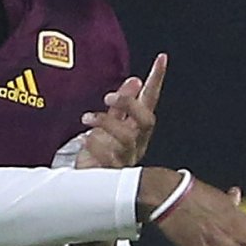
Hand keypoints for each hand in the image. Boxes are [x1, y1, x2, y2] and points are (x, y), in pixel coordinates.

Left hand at [74, 55, 162, 170]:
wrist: (89, 186)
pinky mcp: (112, 173)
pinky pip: (108, 155)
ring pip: (126, 137)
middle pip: (147, 120)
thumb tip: (135, 80)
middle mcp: (137, 144)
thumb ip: (121, 105)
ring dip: (106, 122)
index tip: (161, 59)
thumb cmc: (101, 156)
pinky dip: (95, 143)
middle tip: (110, 95)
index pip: (151, 101)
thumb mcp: (110, 125)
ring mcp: (126, 159)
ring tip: (86, 118)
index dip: (156, 80)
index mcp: (138, 130)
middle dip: (130, 104)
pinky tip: (84, 139)